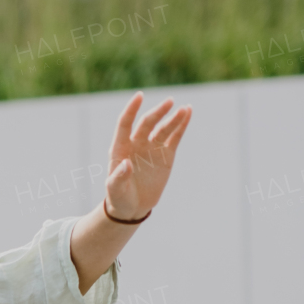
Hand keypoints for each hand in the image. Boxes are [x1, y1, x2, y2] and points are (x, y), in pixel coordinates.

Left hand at [104, 92, 191, 220]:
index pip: (125, 123)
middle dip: (158, 112)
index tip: (139, 96)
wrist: (132, 207)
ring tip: (184, 109)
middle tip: (169, 102)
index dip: (131, 110)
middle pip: (147, 123)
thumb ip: (118, 177)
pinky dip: (181, 125)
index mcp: (120, 148)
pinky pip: (174, 137)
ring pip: (163, 128)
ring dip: (173, 118)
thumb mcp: (115, 190)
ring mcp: (152, 148)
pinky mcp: (165, 155)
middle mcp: (136, 143)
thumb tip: (125, 164)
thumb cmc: (119, 198)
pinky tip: (188, 112)